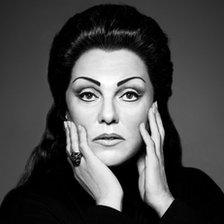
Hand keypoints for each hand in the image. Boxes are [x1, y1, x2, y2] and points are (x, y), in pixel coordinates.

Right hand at [64, 121, 122, 210]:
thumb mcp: (93, 181)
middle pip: (68, 148)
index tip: (69, 135)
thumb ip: (90, 172)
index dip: (69, 143)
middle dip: (67, 135)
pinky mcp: (90, 162)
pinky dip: (80, 135)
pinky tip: (80, 127)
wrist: (108, 199)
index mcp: (77, 172)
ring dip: (71, 132)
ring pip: (73, 145)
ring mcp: (82, 165)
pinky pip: (83, 146)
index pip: (70, 154)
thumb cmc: (105, 191)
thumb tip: (94, 166)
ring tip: (69, 122)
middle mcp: (76, 167)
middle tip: (66, 124)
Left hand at [137, 102, 173, 216]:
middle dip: (156, 116)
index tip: (152, 111)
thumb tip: (137, 149)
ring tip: (152, 108)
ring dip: (153, 121)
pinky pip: (149, 145)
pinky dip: (146, 135)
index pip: (155, 133)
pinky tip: (142, 126)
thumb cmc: (150, 183)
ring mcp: (156, 155)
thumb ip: (141, 157)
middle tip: (154, 104)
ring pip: (156, 134)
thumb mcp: (143, 167)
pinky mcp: (153, 161)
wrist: (157, 198)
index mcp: (155, 152)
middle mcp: (158, 151)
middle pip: (158, 129)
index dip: (154, 122)